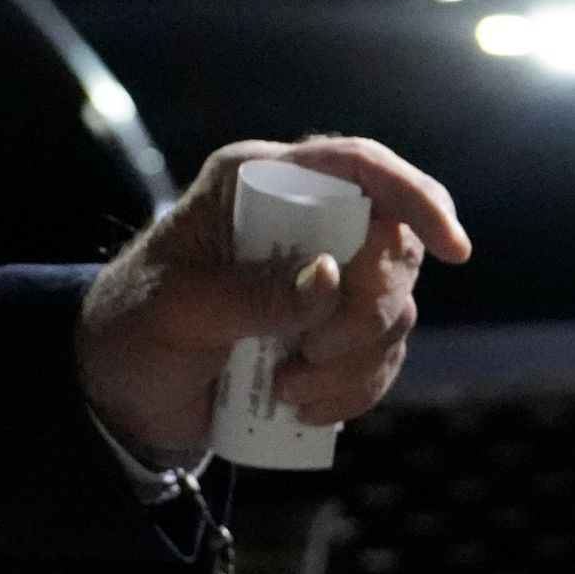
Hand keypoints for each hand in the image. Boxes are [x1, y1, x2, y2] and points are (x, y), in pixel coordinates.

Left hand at [75, 137, 469, 459]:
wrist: (121, 392)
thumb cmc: (134, 329)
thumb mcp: (178, 311)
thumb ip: (251, 295)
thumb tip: (332, 278)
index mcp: (254, 183)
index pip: (355, 166)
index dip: (413, 195)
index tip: (454, 247)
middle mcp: (299, 219)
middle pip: (391, 247)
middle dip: (369, 312)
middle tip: (313, 353)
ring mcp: (321, 277)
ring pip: (394, 309)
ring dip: (354, 362)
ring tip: (288, 389)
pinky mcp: (329, 331)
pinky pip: (382, 356)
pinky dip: (355, 390)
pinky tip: (304, 407)